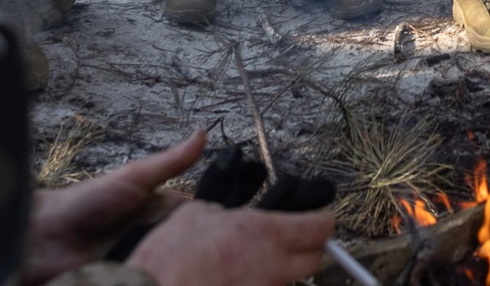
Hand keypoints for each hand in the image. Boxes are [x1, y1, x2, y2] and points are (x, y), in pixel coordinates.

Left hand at [22, 132, 203, 283]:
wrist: (43, 238)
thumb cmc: (87, 202)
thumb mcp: (134, 178)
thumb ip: (170, 163)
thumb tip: (203, 132)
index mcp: (163, 216)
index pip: (200, 224)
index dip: (215, 229)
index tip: (236, 236)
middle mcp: (157, 242)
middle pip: (189, 253)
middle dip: (201, 258)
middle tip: (220, 266)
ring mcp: (142, 264)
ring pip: (172, 272)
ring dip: (178, 274)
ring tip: (203, 277)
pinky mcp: (128, 283)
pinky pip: (152, 285)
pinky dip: (159, 283)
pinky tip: (166, 282)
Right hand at [126, 200, 333, 285]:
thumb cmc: (168, 257)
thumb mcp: (197, 213)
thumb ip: (227, 210)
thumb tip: (236, 212)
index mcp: (265, 232)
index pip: (321, 226)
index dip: (320, 219)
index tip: (315, 216)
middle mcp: (273, 266)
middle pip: (316, 258)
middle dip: (307, 247)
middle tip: (288, 239)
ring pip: (291, 280)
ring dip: (281, 269)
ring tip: (254, 263)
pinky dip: (261, 284)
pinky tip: (238, 278)